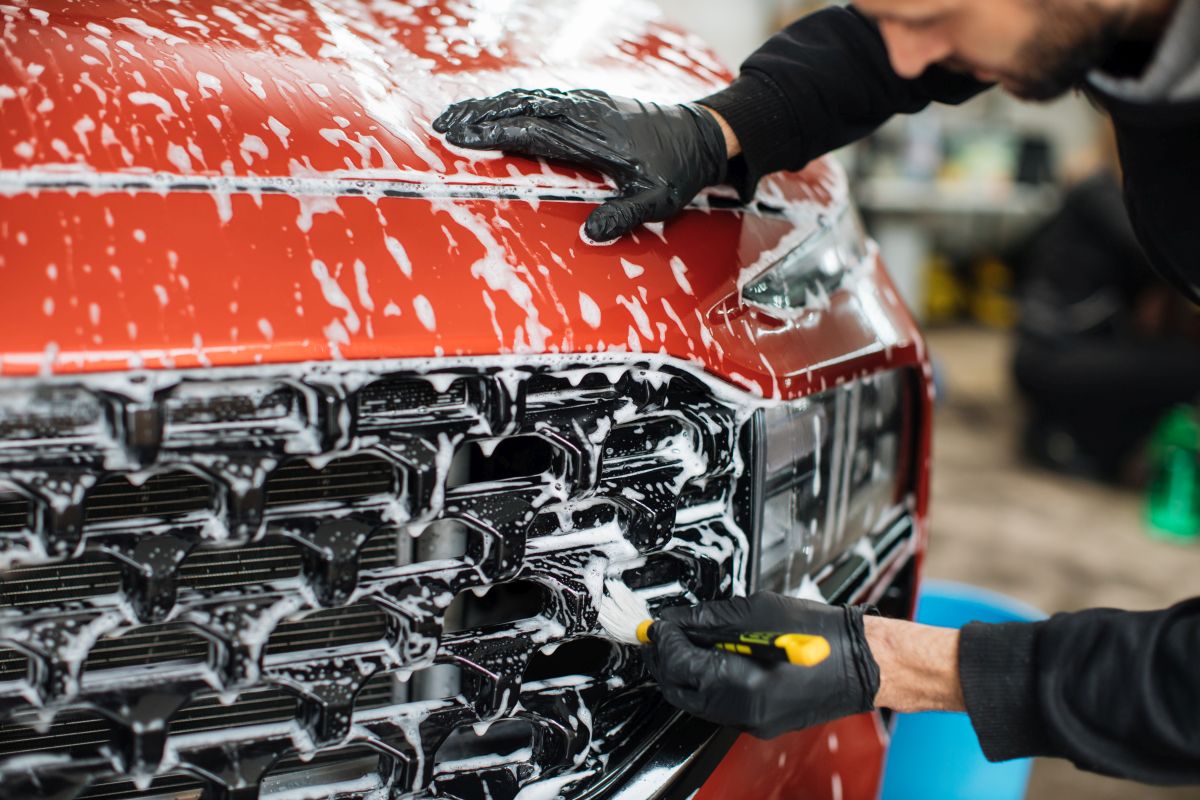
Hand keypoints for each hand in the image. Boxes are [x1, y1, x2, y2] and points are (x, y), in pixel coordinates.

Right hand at [433, 89, 727, 241]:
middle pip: (522, 108)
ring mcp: (586, 104)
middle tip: (442, 125)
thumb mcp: (658, 201)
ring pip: (529, 98)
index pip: (535, 131)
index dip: (497, 134)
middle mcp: (586, 113)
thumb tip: (590, 235)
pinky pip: (543, 97)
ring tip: (456, 115)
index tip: (463, 138)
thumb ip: (623, 217)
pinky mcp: (588, 102)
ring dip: (491, 105)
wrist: (702, 133)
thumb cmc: (679, 170)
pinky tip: (495, 109)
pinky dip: (513, 102)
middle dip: (480, 115)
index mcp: (595, 136)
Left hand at [643, 593, 879, 738]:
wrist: (859, 661)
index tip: (660, 624)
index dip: (664, 639)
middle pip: (679, 689)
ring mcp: (751, 721)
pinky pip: (719, 706)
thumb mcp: (755, 612)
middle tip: (664, 635)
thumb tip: (678, 621)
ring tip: (685, 644)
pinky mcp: (760, 724)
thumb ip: (708, 618)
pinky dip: (707, 684)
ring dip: (684, 673)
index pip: (677, 663)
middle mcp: (741, 710)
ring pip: (696, 702)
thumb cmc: (818, 634)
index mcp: (738, 681)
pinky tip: (711, 661)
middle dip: (666, 660)